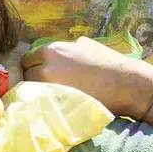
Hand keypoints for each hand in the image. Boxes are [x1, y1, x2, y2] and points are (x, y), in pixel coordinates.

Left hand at [20, 38, 152, 118]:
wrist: (126, 83)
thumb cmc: (109, 62)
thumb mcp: (86, 45)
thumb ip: (69, 47)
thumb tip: (64, 48)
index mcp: (50, 50)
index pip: (27, 60)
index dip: (33, 68)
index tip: (41, 76)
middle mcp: (45, 66)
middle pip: (26, 76)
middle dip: (33, 81)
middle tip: (45, 88)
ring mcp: (49, 85)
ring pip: (32, 92)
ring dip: (38, 94)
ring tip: (50, 98)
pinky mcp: (57, 103)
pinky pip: (42, 104)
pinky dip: (45, 105)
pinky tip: (54, 106)